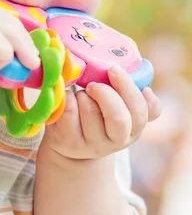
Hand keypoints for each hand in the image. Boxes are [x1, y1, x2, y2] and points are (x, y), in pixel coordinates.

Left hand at [43, 65, 161, 159]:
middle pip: (118, 117)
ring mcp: (93, 145)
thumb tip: (146, 88)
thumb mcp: (119, 108)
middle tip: (93, 84)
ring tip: (81, 96)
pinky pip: (69, 111)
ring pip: (89, 110)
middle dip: (105, 93)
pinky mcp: (70, 143)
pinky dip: (68, 98)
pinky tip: (68, 99)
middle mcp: (117, 140)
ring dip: (83, 95)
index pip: (141, 112)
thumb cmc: (98, 114)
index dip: (129, 89)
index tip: (114, 70)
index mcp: (134, 128)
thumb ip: (132, 97)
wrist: (72, 142)